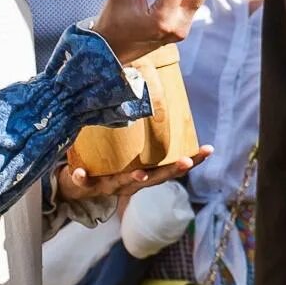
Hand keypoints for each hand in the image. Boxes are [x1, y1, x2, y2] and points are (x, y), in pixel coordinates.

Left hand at [54, 146, 213, 201]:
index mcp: (145, 174)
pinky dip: (83, 178)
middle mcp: (132, 183)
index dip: (193, 160)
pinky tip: (79, 171)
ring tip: (140, 173)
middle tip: (187, 161)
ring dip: (134, 178)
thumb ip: (139, 138)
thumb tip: (151, 94)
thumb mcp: (127, 157)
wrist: (77, 190)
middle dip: (173, 170)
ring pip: (124, 183)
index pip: (172, 167)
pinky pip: (86, 182)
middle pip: (157, 178)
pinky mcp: (89, 186)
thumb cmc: (108, 167)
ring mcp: (111, 186)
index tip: (208, 149)